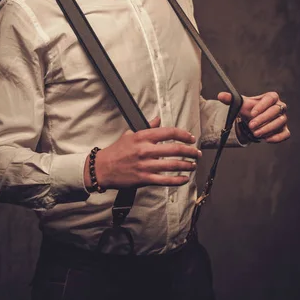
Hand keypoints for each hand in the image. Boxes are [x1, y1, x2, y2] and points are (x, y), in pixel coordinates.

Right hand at [85, 116, 201, 189]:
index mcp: (143, 137)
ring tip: (193, 165)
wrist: (102, 168)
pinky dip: (177, 180)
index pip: (169, 132)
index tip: (191, 138)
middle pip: (175, 149)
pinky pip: (164, 180)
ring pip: (172, 165)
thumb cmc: (116, 151)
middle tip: (197, 153)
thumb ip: (147, 127)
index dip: (183, 135)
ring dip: (186, 165)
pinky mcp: (144, 179)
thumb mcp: (130, 134)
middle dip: (190, 151)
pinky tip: (185, 179)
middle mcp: (145, 150)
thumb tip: (158, 119)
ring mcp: (145, 165)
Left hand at [218, 91, 289, 142]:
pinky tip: (266, 139)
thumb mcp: (241, 104)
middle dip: (263, 119)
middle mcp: (279, 107)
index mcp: (271, 97)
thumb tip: (221, 96)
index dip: (262, 106)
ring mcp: (283, 119)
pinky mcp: (284, 130)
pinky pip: (285, 134)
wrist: (253, 120)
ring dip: (268, 128)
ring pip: (280, 122)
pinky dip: (277, 137)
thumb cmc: (250, 110)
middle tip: (251, 125)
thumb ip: (231, 99)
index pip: (270, 98)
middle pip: (276, 111)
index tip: (251, 113)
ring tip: (256, 133)